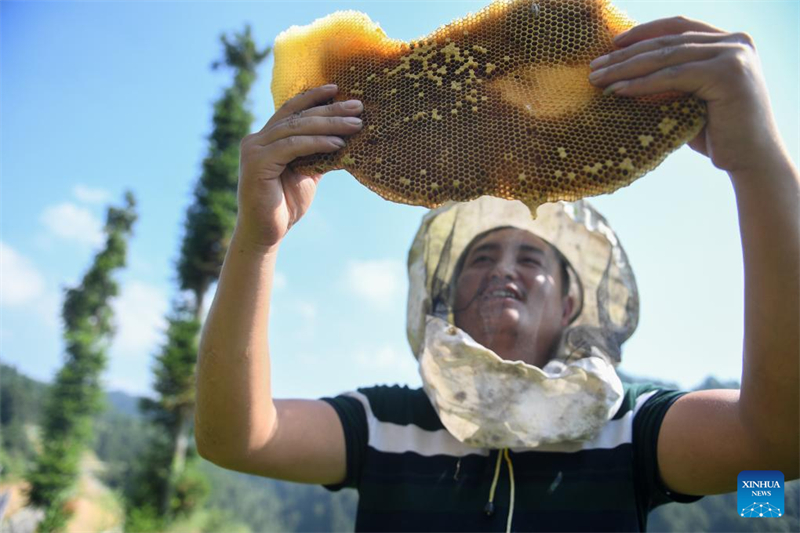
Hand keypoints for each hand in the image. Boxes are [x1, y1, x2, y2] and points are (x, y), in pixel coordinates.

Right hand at [235, 84, 362, 250]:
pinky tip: (338, 143)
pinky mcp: (257, 164)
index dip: (313, 97)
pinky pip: (292, 146)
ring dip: (329, 124)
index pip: (291, 110)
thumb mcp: (308, 173)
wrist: (267, 234)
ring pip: (297, 129)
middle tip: (357, 106)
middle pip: (298, 116)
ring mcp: (254, 150)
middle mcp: (256, 139)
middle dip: (330, 109)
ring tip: (355, 124)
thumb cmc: (285, 205)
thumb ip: (319, 153)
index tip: (337, 88)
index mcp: (266, 138)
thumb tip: (346, 137)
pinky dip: (317, 143)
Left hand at [588, 17, 782, 173]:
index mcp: (729, 41)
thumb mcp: (690, 98)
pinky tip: (618, 90)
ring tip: (598, 78)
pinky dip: (642, 83)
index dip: (644, 32)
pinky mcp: (727, 74)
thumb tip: (623, 76)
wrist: (751, 160)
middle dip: (626, 54)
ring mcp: (734, 55)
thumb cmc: (717, 134)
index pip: (679, 27)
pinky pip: (673, 76)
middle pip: (668, 42)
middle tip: (594, 66)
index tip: (613, 43)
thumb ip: (669, 80)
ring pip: (667, 57)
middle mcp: (735, 42)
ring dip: (627, 68)